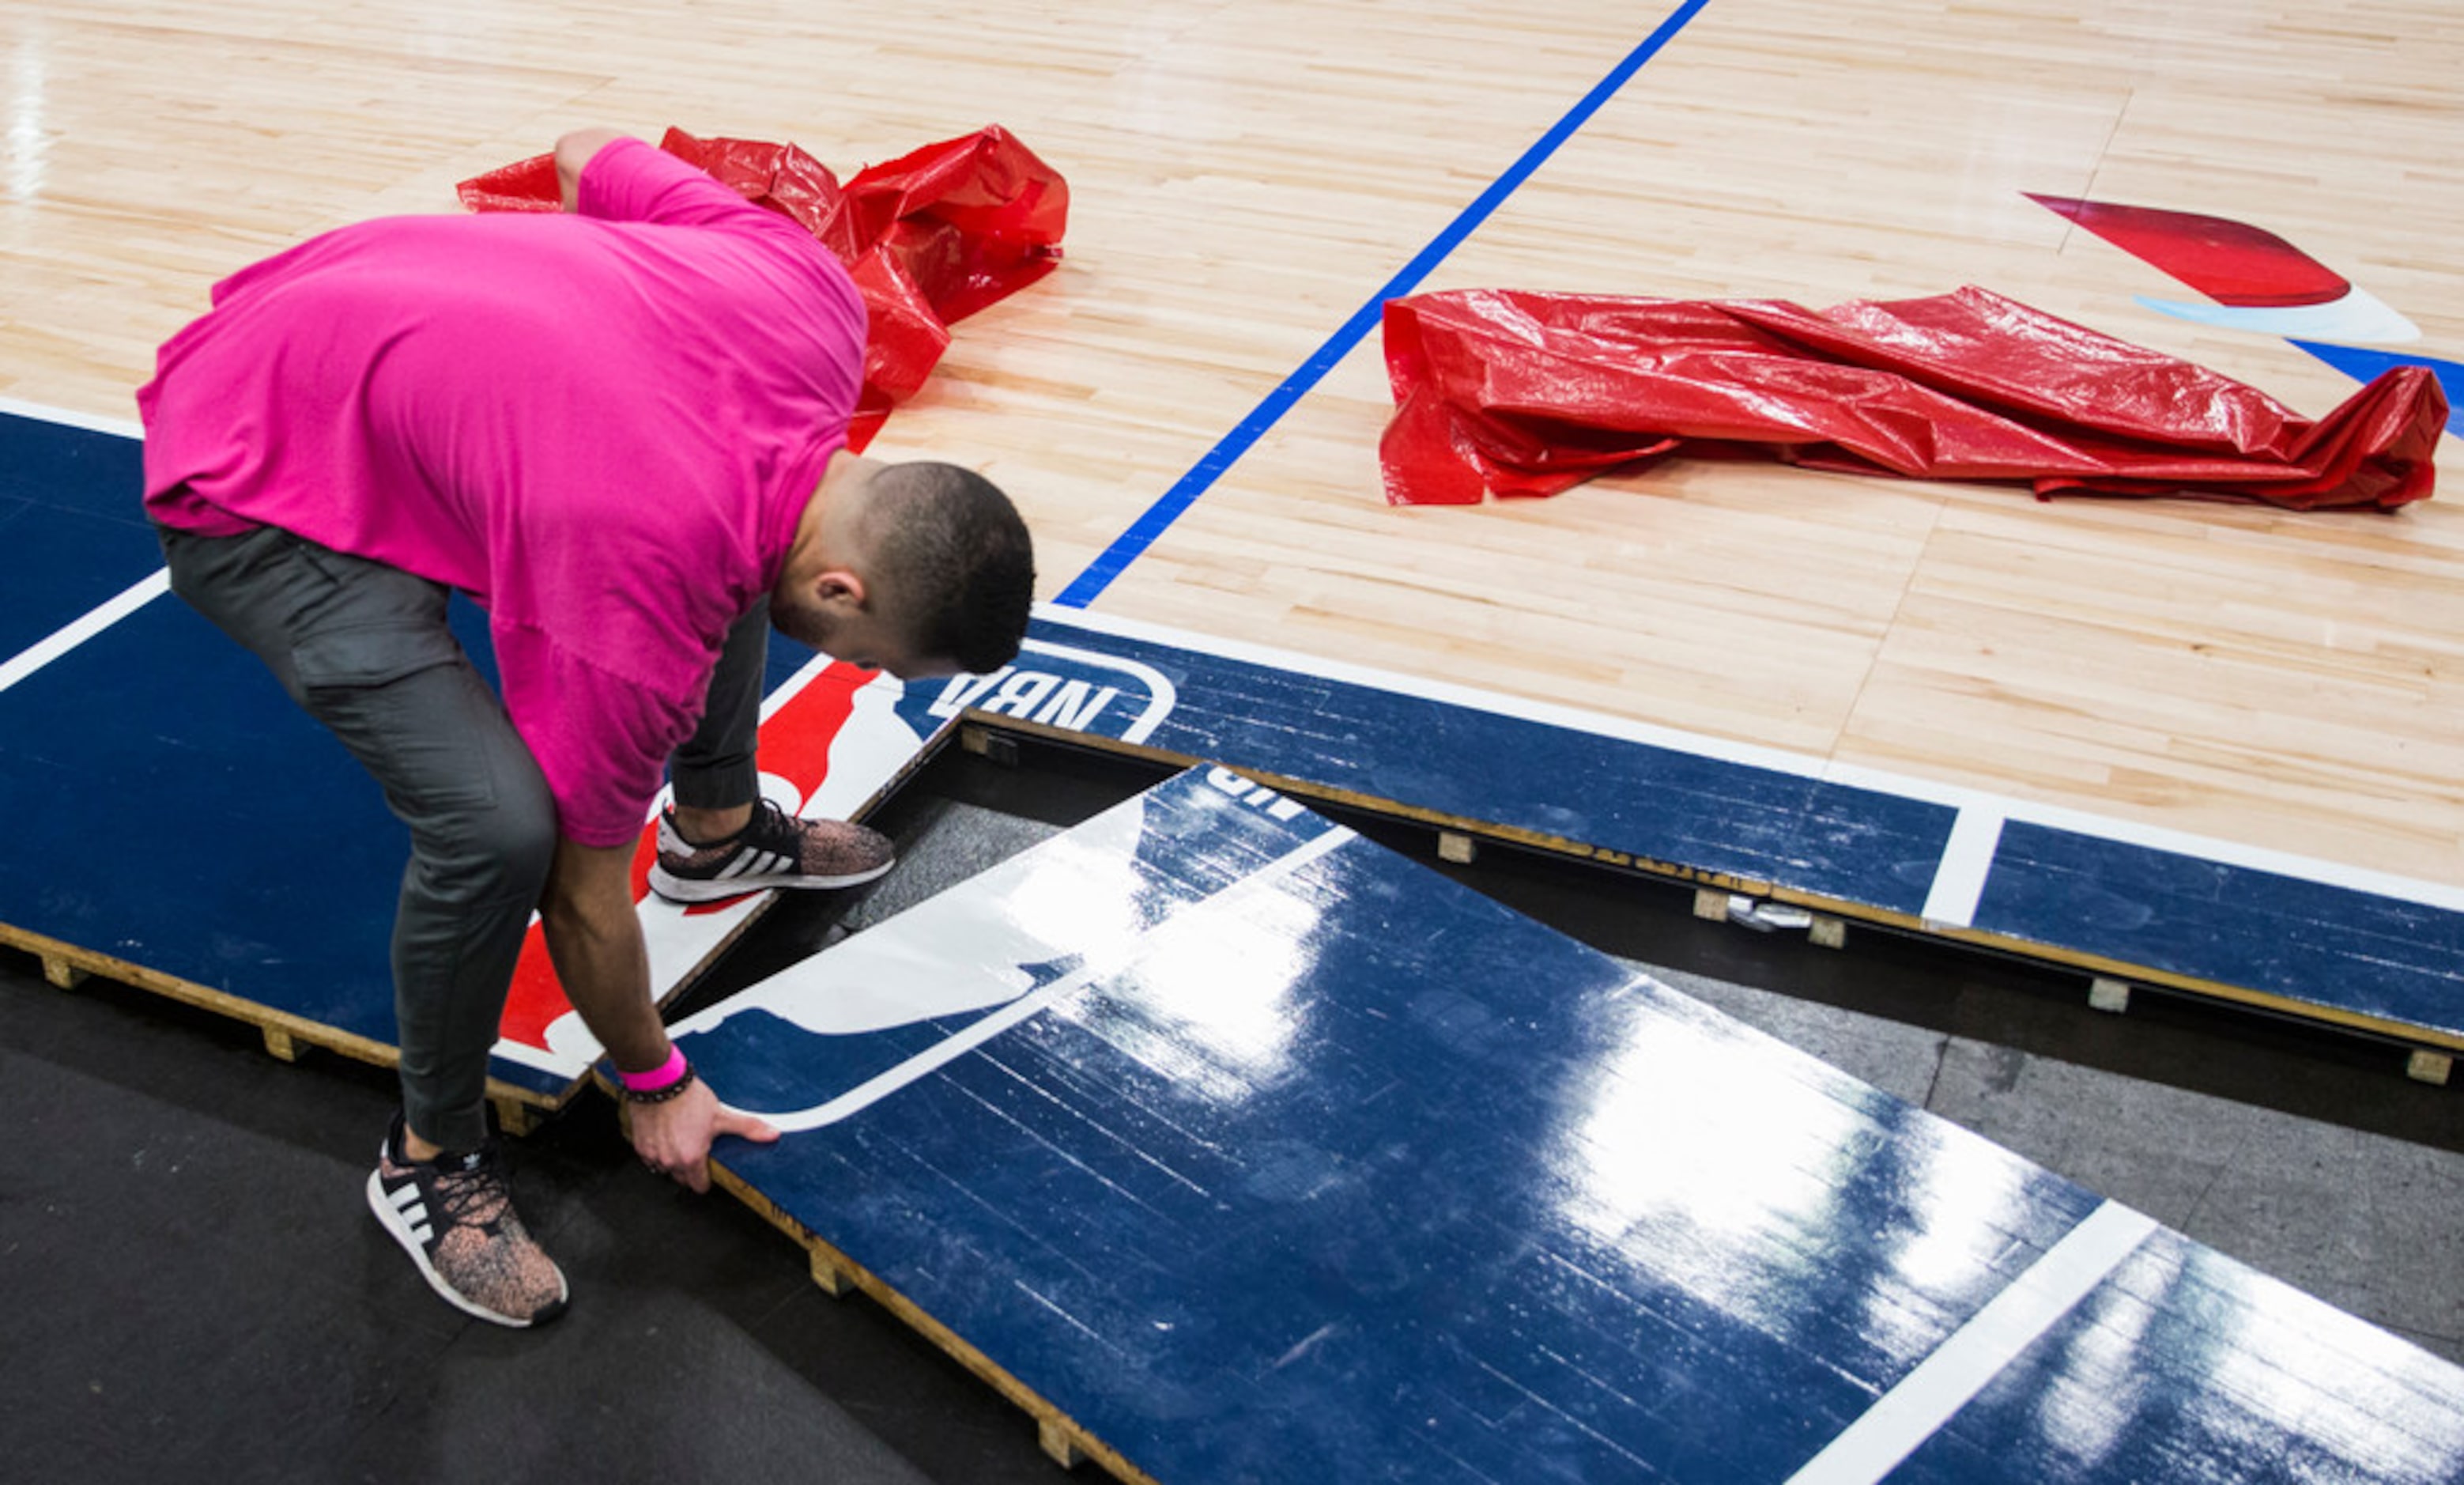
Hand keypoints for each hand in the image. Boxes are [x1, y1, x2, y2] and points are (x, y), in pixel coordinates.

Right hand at [628, 1077, 780, 1192]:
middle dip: (689, 1168)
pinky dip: (657, 1151)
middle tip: (695, 1148)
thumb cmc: (688, 1099)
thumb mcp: (722, 1115)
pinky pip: (650, 1158)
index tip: (707, 1168)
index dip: (706, 1178)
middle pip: (682, 1178)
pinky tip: (666, 1135)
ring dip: (672, 1160)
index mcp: (691, 1159)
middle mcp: (671, 1161)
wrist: (659, 1083)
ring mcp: (653, 1156)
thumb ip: (747, 1128)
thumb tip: (772, 1134)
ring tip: (681, 1139)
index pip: (699, 1186)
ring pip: (665, 1169)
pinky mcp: (640, 1147)